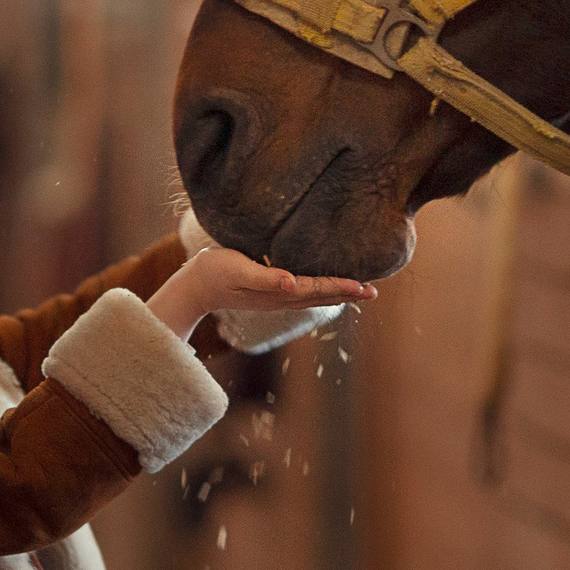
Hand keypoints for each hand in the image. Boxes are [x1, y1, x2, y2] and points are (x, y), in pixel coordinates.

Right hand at [146, 247, 375, 340]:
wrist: (194, 285)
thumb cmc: (215, 273)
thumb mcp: (239, 271)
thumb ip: (266, 278)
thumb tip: (292, 283)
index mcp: (278, 293)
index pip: (317, 289)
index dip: (341, 287)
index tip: (364, 287)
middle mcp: (282, 298)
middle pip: (322, 296)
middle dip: (348, 293)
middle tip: (374, 292)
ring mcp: (276, 297)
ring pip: (315, 296)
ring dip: (338, 293)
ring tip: (359, 291)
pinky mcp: (270, 292)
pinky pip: (304, 292)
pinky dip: (322, 289)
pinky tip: (327, 286)